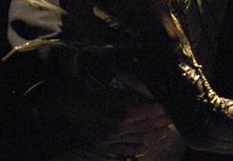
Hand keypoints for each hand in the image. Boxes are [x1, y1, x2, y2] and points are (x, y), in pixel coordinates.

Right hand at [55, 72, 173, 158]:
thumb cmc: (82, 86)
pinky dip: (137, 149)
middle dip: (161, 121)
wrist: (58, 100)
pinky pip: (123, 150)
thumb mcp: (107, 82)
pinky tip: (145, 145)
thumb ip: (130, 86)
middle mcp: (116, 128)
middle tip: (174, 115)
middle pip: (145, 126)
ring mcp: (108, 139)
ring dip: (154, 134)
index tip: (170, 103)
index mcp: (118, 110)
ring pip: (138, 139)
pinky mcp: (101, 145)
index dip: (159, 108)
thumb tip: (149, 87)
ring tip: (165, 129)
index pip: (146, 111)